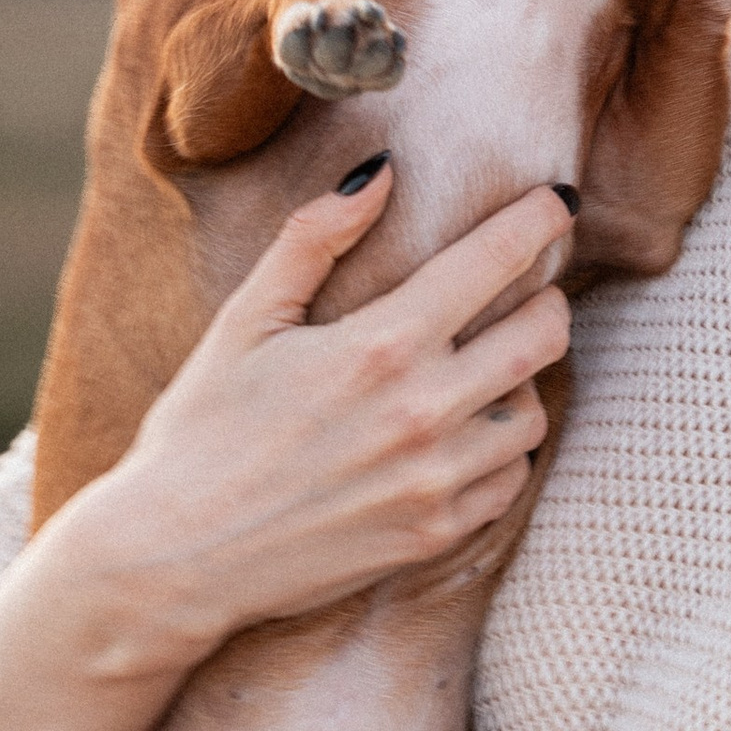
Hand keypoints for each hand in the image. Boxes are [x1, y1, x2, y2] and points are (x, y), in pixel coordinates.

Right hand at [0, 165, 572, 730]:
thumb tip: (381, 174)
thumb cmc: (201, 430)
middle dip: (546, 298)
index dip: (538, 221)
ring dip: (523, 380)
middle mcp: (423, 413)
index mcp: (380, 346)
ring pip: (533, 412)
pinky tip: (465, 434)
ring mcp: (435, 482)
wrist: (175, 557)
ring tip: (487, 366)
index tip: (554, 204)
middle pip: (542, 336)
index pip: (495, 261)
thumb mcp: (246, 320)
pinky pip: (508, 480)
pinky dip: (501, 450)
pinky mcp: (434, 536)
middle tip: (530, 286)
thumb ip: (315, 239)